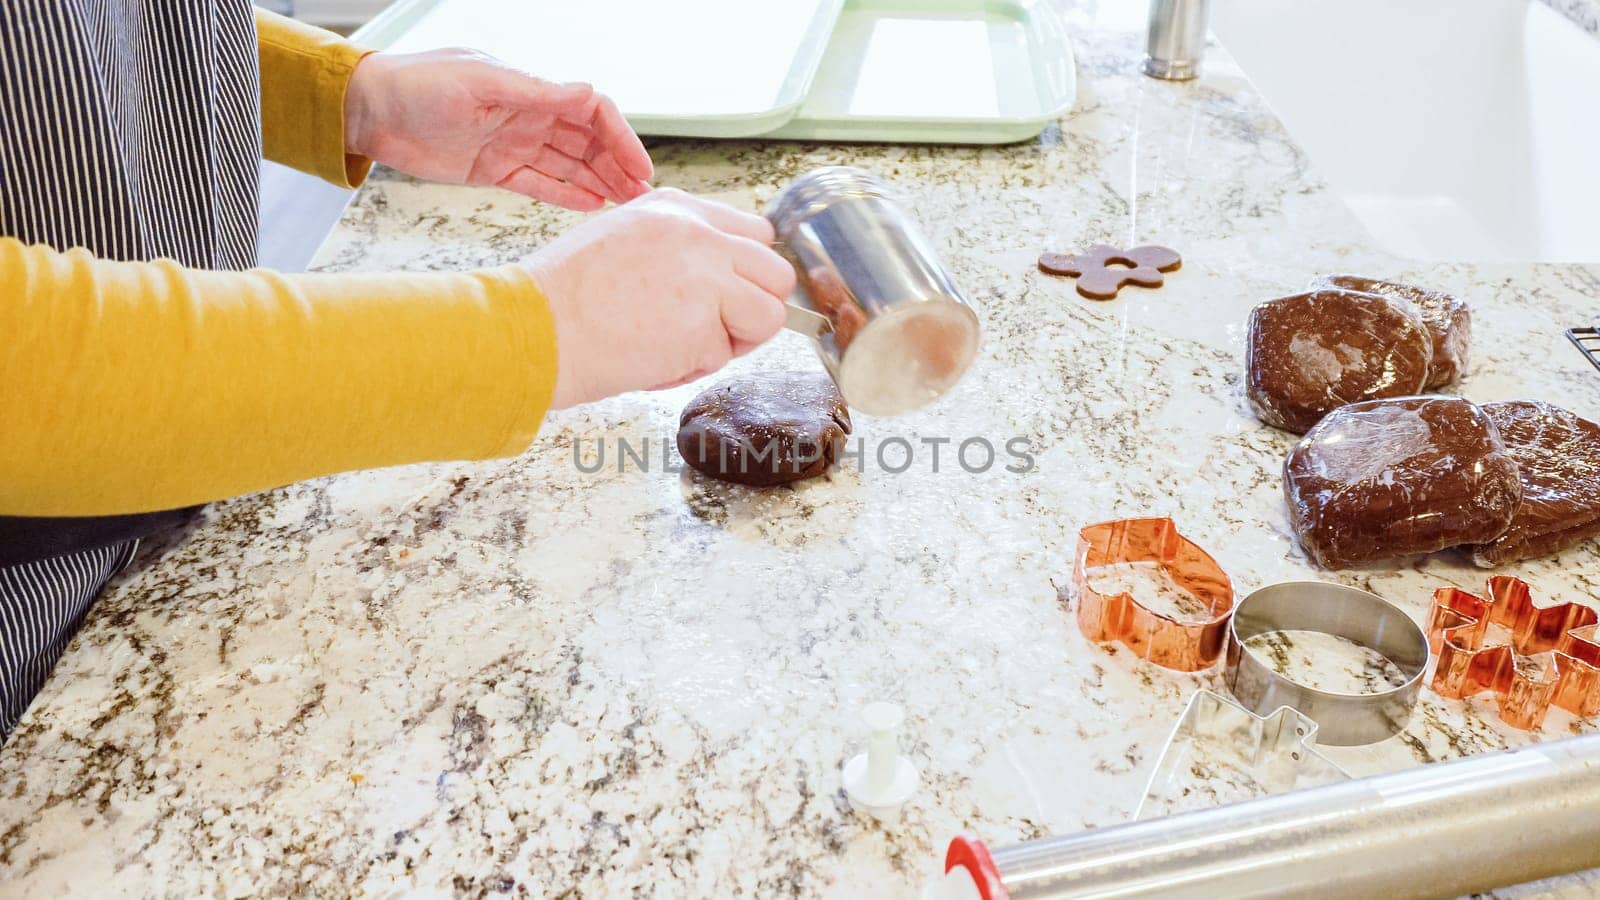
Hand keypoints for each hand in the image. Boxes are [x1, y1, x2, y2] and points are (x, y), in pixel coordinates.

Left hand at [344, 48, 652, 210]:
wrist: (368, 110)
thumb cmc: (416, 85)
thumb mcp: (479, 82)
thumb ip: (535, 93)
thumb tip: (587, 94)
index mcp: (529, 90)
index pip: (591, 111)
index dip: (620, 137)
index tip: (638, 167)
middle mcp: (527, 116)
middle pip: (587, 142)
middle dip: (618, 166)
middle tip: (643, 196)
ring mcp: (512, 144)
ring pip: (569, 166)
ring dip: (600, 183)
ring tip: (627, 206)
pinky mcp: (493, 170)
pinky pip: (539, 185)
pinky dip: (566, 196)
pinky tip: (592, 207)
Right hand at [526, 189, 796, 407]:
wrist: (530, 329)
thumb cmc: (563, 298)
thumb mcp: (624, 239)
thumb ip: (679, 248)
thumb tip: (722, 280)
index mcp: (676, 208)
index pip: (755, 235)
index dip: (746, 275)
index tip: (726, 297)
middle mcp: (698, 233)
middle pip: (776, 272)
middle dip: (753, 309)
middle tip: (712, 330)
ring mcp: (705, 276)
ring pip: (770, 315)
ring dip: (735, 340)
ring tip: (683, 344)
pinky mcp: (702, 323)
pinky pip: (726, 356)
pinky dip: (694, 367)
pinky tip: (653, 358)